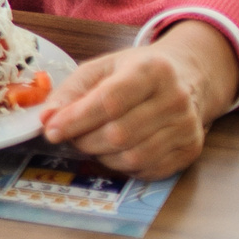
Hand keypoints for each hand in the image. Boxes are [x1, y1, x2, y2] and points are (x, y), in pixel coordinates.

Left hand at [38, 21, 238, 178]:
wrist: (187, 78)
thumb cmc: (136, 72)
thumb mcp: (100, 69)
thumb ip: (70, 92)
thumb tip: (46, 119)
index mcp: (151, 70)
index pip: (109, 102)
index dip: (75, 120)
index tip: (51, 130)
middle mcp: (175, 99)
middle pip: (119, 134)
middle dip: (84, 140)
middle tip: (70, 135)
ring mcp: (187, 128)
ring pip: (133, 156)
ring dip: (101, 155)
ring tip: (91, 141)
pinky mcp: (191, 151)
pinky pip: (148, 170)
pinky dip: (122, 165)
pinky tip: (114, 150)